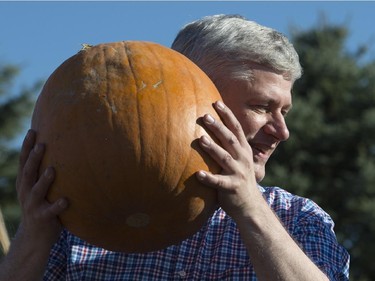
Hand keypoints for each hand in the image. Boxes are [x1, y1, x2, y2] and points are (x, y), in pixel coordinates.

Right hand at [16, 129, 66, 246]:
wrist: (35, 236)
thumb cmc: (41, 205)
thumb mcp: (37, 188)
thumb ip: (43, 172)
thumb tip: (60, 149)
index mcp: (25, 183)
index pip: (24, 161)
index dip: (27, 146)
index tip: (33, 131)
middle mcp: (26, 192)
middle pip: (28, 173)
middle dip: (34, 159)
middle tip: (42, 145)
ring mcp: (33, 205)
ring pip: (37, 191)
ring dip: (44, 180)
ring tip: (52, 169)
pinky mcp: (43, 218)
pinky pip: (51, 212)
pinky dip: (57, 206)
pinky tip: (66, 200)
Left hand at [196, 101, 258, 218]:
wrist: (250, 205)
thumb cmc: (238, 178)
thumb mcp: (238, 160)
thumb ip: (228, 146)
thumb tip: (210, 129)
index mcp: (243, 150)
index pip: (236, 128)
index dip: (227, 115)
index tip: (217, 102)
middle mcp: (242, 159)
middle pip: (230, 139)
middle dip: (218, 127)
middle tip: (205, 116)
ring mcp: (238, 173)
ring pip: (224, 158)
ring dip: (213, 148)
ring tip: (201, 140)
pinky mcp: (232, 187)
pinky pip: (219, 182)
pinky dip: (209, 178)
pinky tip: (197, 174)